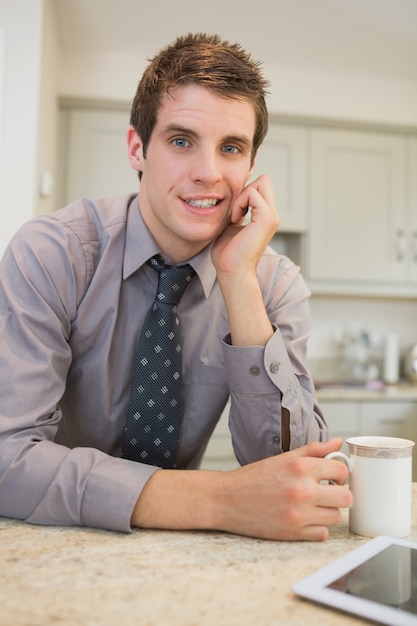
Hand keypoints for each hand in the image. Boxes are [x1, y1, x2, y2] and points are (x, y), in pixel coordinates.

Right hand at [132, 438, 351, 541]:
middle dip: (338, 494)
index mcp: (301, 467)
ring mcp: (298, 514)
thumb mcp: (283, 458)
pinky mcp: (292, 533)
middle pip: (345, 497)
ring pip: (335, 517)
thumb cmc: (254, 477)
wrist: (227, 499)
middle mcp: (302, 490)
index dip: (339, 474)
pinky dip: (316, 528)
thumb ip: (314, 450)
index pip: (342, 471)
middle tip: (325, 492)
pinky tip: (303, 518)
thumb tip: (337, 443)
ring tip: (311, 505)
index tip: (331, 477)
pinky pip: (322, 534)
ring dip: (327, 511)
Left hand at [210, 175, 279, 346]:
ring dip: (242, 196)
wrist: (231, 270)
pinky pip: (253, 194)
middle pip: (264, 180)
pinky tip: (235, 219)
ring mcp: (272, 217)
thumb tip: (230, 194)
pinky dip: (240, 203)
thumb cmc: (227, 253)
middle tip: (235, 210)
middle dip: (245, 189)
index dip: (245, 191)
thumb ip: (235, 209)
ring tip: (234, 216)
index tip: (234, 211)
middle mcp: (272, 215)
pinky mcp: (267, 219)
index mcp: (265, 216)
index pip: (261, 186)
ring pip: (262, 182)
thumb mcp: (231, 224)